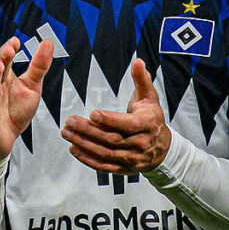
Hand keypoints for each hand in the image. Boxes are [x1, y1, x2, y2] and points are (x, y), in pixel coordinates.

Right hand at [0, 34, 51, 161]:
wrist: (4, 139)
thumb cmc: (15, 112)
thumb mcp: (32, 87)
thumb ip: (39, 66)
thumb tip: (48, 42)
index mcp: (5, 79)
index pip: (4, 61)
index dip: (8, 50)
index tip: (16, 41)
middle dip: (2, 59)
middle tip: (10, 48)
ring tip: (0, 65)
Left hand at [65, 58, 172, 172]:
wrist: (162, 147)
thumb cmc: (151, 117)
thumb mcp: (149, 98)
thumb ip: (141, 80)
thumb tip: (138, 61)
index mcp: (147, 124)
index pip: (127, 124)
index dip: (109, 120)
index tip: (92, 113)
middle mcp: (140, 143)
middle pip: (111, 139)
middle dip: (88, 130)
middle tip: (69, 121)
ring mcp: (132, 158)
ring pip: (105, 153)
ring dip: (83, 144)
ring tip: (66, 133)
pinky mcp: (123, 168)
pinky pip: (103, 166)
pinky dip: (87, 159)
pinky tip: (73, 149)